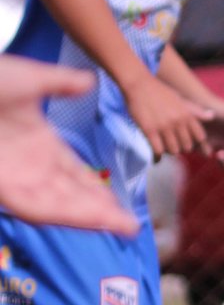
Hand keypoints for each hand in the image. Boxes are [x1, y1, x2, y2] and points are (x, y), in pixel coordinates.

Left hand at [0, 58, 136, 233]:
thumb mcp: (29, 78)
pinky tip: (91, 219)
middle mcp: (31, 168)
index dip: (97, 189)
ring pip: (59, 207)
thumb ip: (61, 83)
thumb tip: (91, 81)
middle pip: (71, 197)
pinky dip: (67, 215)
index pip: (74, 175)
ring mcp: (16, 179)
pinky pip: (38, 208)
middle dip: (101, 211)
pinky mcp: (4, 189)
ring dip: (90, 217)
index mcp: (40, 145)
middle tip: (131, 226)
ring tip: (121, 226)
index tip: (121, 202)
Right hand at [125, 72, 214, 158]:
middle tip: (173, 144)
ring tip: (164, 147)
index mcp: (187, 114)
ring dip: (168, 151)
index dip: (195, 142)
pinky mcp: (149, 130)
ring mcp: (164, 126)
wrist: (139, 85)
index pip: (200, 137)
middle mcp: (178, 121)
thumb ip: (196, 111)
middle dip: (181, 148)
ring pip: (173, 150)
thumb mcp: (181, 100)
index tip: (187, 140)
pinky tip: (155, 153)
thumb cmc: (160, 92)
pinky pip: (158, 150)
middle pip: (187, 146)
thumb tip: (212, 116)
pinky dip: (157, 155)